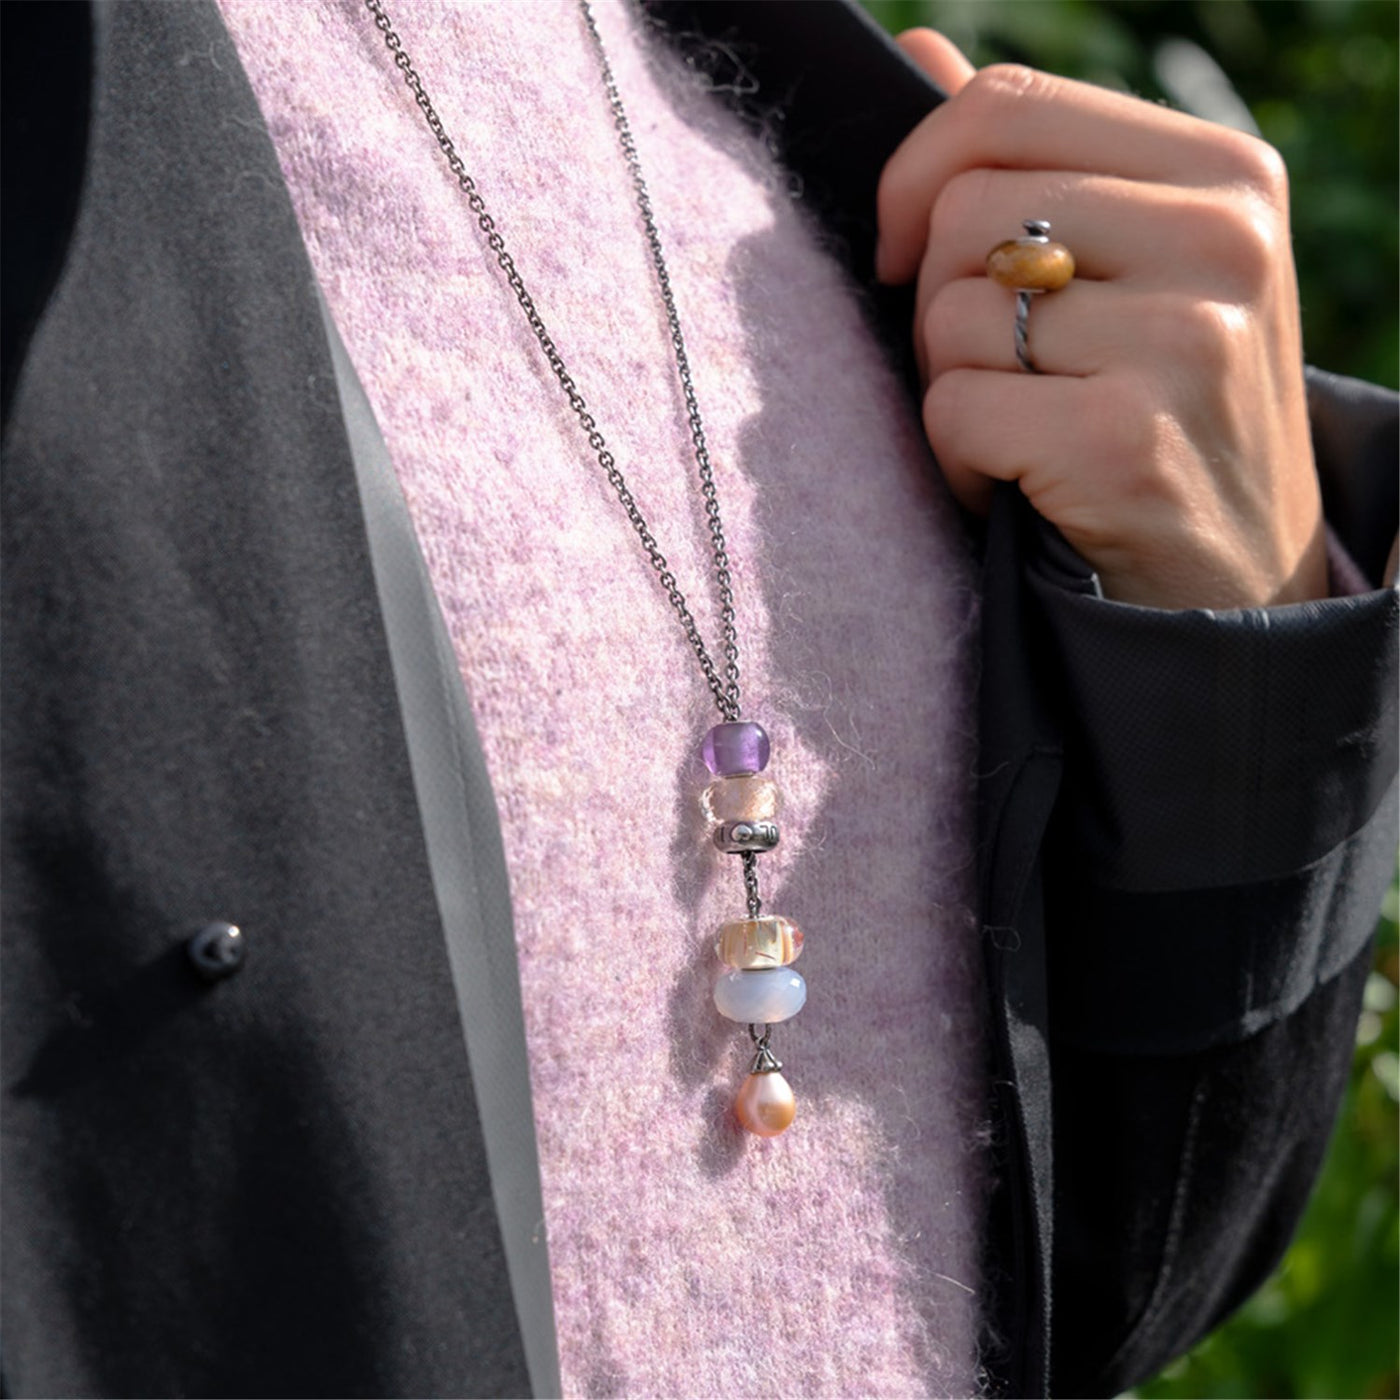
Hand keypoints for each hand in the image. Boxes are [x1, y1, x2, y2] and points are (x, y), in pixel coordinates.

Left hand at [876, 32, 1326, 609]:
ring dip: (952, 390)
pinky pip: (953, 409)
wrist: (1237, 582)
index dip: (917, 175)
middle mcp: (1221, 244)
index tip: (905, 251)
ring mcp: (1183, 344)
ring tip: (1024, 433)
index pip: (1009, 107)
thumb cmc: (1166, 415)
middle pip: (968, 210)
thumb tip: (918, 52)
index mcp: (1226, 177)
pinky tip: (1018, 486)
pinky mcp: (1124, 442)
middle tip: (995, 369)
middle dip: (940, 302)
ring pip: (952, 316)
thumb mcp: (1139, 273)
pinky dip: (956, 460)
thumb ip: (1039, 163)